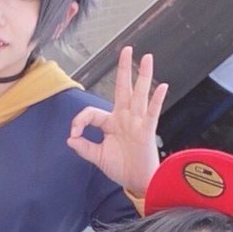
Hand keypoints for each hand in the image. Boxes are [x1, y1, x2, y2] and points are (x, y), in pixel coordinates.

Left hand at [67, 46, 166, 195]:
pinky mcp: (147, 131)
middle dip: (123, 69)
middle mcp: (124, 118)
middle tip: (126, 49)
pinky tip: (162, 86)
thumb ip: (84, 147)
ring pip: (139, 95)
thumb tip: (70, 139)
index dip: (79, 121)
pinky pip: (152, 113)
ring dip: (142, 76)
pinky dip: (157, 99)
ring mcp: (137, 122)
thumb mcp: (97, 157)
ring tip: (146, 58)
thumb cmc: (120, 167)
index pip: (91, 112)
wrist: (136, 181)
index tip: (74, 134)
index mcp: (110, 123)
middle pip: (123, 89)